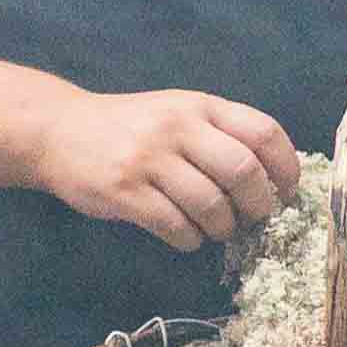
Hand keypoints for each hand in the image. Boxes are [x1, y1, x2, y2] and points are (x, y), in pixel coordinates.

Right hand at [38, 85, 299, 248]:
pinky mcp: (124, 191)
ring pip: (211, 205)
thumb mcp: (179, 112)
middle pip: (243, 172)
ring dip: (223, 228)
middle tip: (252, 219)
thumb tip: (273, 181)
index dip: (286, 167)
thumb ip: (221, 134)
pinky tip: (187, 236)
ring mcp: (149, 158)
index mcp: (200, 106)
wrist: (59, 131)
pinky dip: (190, 240)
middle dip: (258, 206)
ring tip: (216, 230)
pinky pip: (175, 226)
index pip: (263, 132)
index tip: (287, 192)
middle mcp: (177, 127)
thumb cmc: (131, 127)